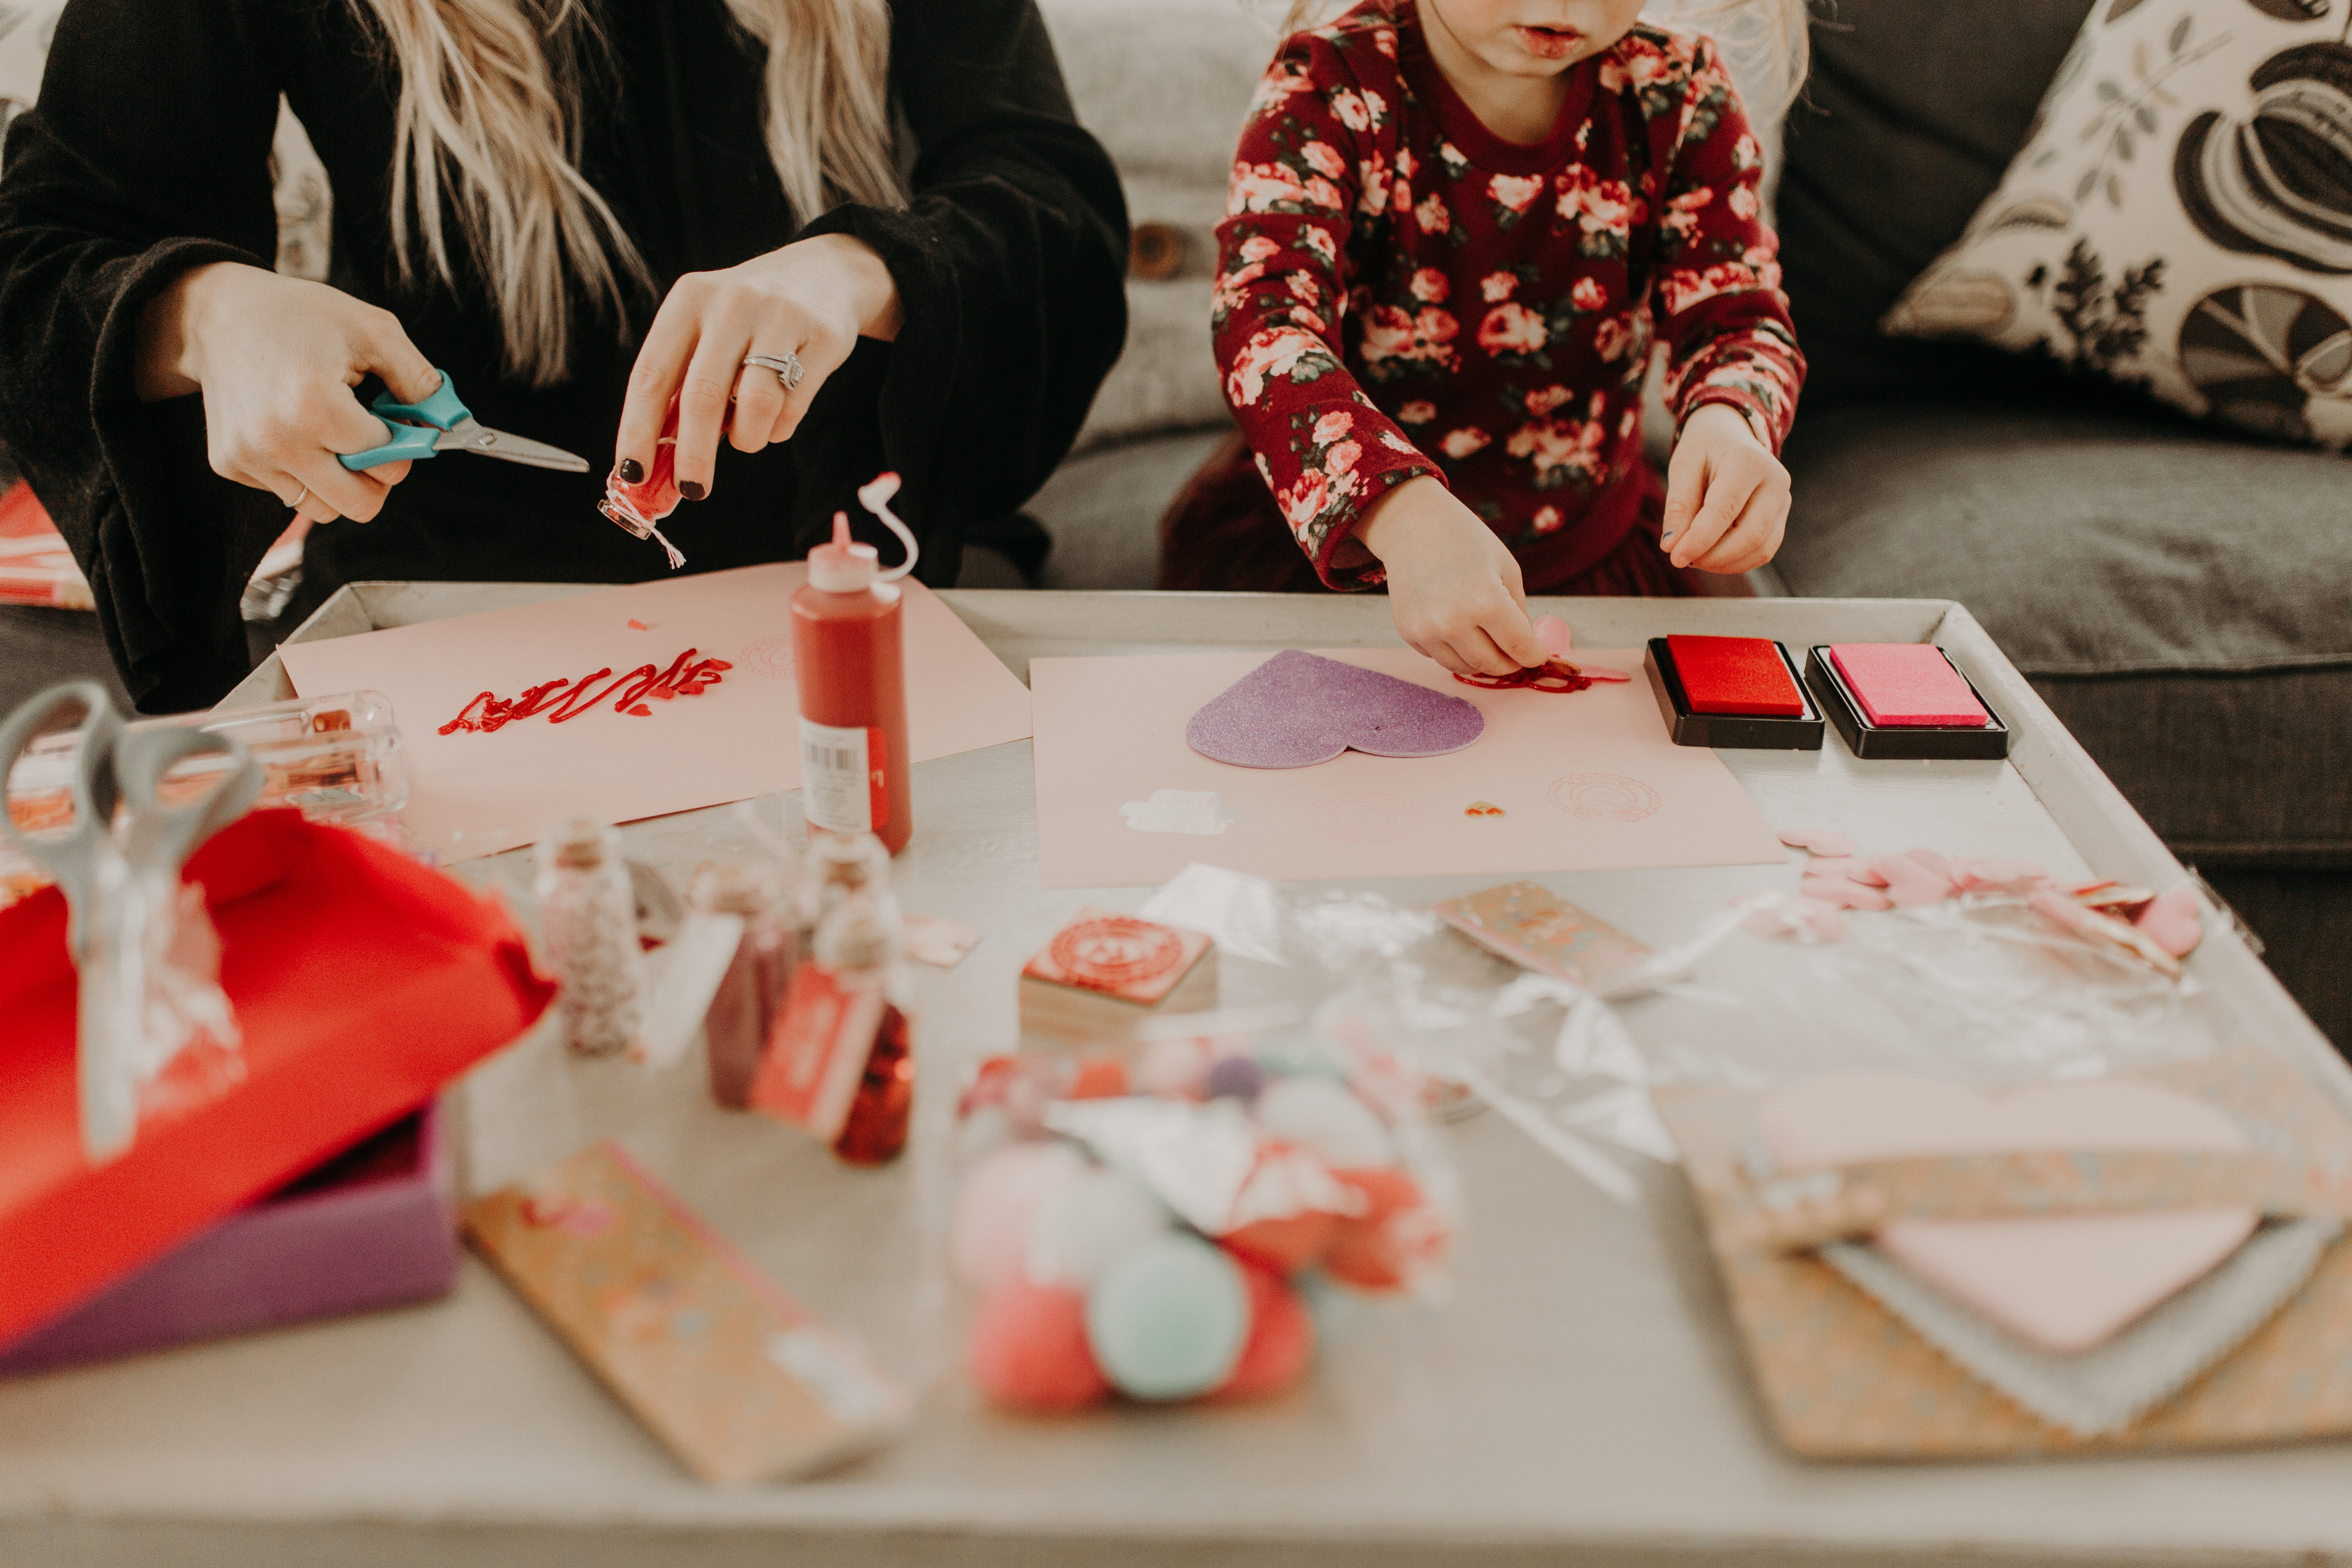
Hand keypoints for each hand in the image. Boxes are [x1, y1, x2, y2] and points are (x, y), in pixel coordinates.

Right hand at [136, 261, 439, 523]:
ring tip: (331, 433)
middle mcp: (277, 440)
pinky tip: (294, 429)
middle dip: (376, 477)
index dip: (402, 445)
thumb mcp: (372, 329)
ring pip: (322, 509)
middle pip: (359, 505)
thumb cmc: (298, 316)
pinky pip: (286, 492)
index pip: (387, 463)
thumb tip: (446, 422)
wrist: (217, 314)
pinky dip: (301, 471)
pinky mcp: (229, 464)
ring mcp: (249, 457)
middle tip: (372, 441)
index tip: (395, 424)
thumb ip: (418, 378)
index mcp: (315, 406)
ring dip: (338, 481)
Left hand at [615, 233, 902, 501]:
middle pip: (702, 395)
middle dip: (693, 454)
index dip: (638, 429)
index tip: (633, 473)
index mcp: (688, 300)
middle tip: (692, 489)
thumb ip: (679, 390)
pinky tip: (778, 414)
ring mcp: (782, 317)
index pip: (652, 374)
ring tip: (747, 437)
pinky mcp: (824, 338)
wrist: (825, 274)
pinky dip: (779, 428)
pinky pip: (794, 407)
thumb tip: (651, 468)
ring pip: (755, 405)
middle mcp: (731, 303)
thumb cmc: (748, 320)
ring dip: (747, 439)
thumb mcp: (705, 334)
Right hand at [1355, 476, 1546, 676]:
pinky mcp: (1409, 633)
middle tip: (1516, 657)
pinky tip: (1457, 627)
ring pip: (1464, 668)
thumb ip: (1518, 612)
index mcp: (1486, 602)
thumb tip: (1525, 648)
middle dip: (1510, 664)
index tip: (1539, 656)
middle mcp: (1454, 622)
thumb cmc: (1466, 541)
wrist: (1412, 526)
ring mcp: (1427, 631)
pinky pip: (1440, 656)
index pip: (1520, 648)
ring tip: (1489, 644)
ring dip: (1482, 662)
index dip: (1535, 656)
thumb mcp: (1507, 568)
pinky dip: (1454, 650)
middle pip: (1492, 665)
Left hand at [1659, 402, 1790, 573]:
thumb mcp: (1684, 468)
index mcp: (1749, 461)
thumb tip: (1671, 546)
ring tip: (1695, 556)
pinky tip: (1712, 556)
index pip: (1724, 510)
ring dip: (1724, 563)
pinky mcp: (1781, 517)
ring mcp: (1783, 500)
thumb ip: (1678, 506)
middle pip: (1751, 535)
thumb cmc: (1704, 451)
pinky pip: (1763, 551)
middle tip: (1682, 559)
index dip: (1700, 540)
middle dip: (1714, 557)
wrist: (1731, 436)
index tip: (1674, 557)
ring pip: (1761, 549)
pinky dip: (1736, 561)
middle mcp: (1775, 481)